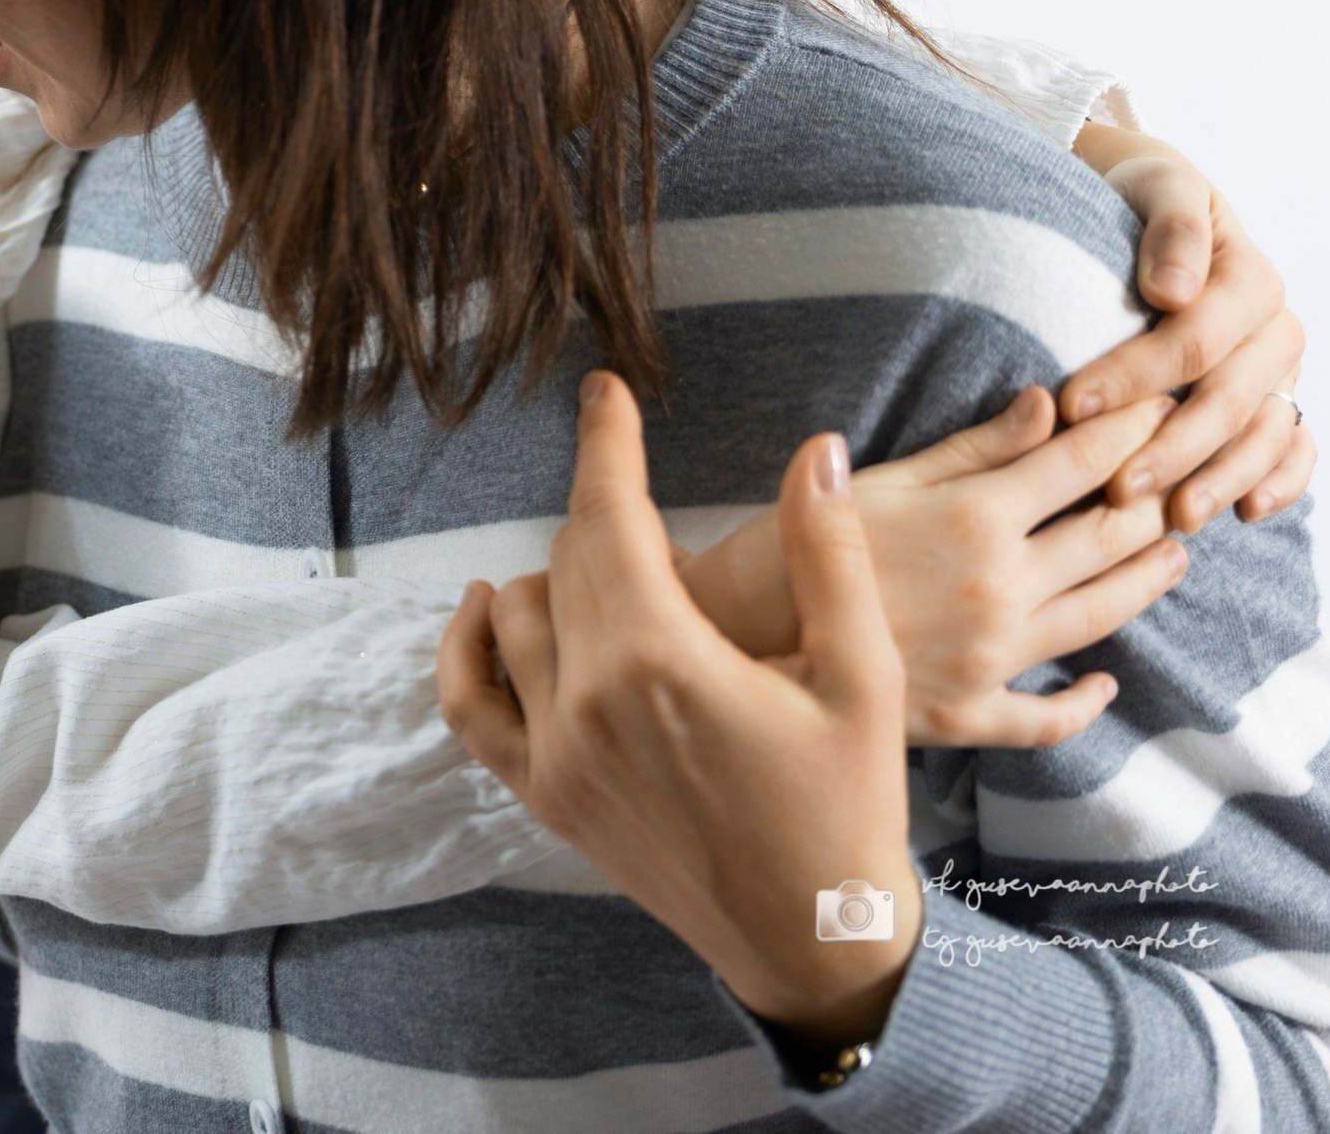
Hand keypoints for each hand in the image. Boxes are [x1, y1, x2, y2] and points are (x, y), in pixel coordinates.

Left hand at [438, 373, 917, 1047]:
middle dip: (606, 515)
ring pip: (516, 616)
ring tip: (616, 576)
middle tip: (656, 519)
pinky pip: (466, 704)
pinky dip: (465, 650)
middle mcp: (589, 700)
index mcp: (663, 659)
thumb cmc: (850, 806)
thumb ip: (829, 556)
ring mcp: (554, 753)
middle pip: (567, 559)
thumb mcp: (864, 677)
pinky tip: (489, 612)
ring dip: (556, 577)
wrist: (814, 938)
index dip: (608, 442)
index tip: (604, 391)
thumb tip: (813, 449)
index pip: (611, 515)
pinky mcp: (541, 795)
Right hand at [677, 388, 1184, 747]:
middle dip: (1154, 497)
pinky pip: (1049, 716)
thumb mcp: (878, 482)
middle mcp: (1002, 590)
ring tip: (1171, 554)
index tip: (1156, 402)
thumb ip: (972, 449)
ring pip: (1103, 616)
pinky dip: (1085, 700)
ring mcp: (993, 659)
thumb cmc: (783, 548)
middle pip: (1112, 536)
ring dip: (1147, 579)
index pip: (1083, 461)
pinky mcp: (969, 715)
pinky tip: (1103, 684)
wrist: (726, 643)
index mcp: (976, 519)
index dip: (1129, 425)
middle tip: (1178, 473)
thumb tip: (1049, 407)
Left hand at [1066, 125, 1313, 527]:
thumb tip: (1175, 291)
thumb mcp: (1158, 187)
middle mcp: (1276, 330)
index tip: (1071, 405)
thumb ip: (1172, 229)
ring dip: (1221, 480)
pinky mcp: (1276, 399)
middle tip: (1115, 488)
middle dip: (1171, 448)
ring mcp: (1280, 371)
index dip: (1135, 376)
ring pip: (1262, 436)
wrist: (1156, 203)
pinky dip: (1279, 482)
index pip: (1194, 341)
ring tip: (1173, 518)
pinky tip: (1246, 515)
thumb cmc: (1145, 196)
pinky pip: (1294, 449)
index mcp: (1251, 280)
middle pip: (1228, 400)